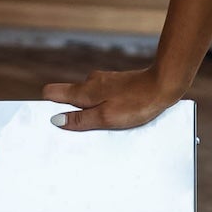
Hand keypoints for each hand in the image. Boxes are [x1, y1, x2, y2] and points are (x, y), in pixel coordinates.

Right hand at [43, 64, 181, 133]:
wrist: (164, 85)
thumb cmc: (136, 103)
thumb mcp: (105, 118)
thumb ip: (80, 120)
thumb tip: (56, 121)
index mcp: (83, 91)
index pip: (51, 92)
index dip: (48, 107)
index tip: (53, 122)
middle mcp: (90, 82)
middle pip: (69, 98)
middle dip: (73, 114)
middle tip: (86, 130)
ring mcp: (104, 82)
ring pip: (88, 99)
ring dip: (93, 112)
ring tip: (109, 124)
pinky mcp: (117, 84)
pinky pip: (103, 98)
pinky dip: (106, 107)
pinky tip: (120, 116)